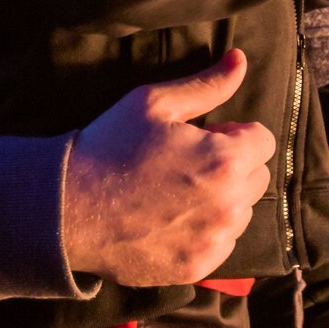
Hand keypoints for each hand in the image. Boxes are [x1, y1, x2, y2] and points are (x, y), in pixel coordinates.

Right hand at [63, 49, 274, 287]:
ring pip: (241, 212)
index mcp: (226, 161)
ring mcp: (214, 242)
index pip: (263, 141)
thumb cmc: (109, 148)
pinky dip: (206, 231)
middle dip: (232, 166)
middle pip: (257, 176)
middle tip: (186, 164)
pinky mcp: (196, 267)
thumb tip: (240, 60)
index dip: (232, 135)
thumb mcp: (155, 104)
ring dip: (222, 200)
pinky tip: (170, 219)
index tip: (200, 138)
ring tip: (176, 192)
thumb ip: (207, 85)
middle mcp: (229, 206)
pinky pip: (222, 244)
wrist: (65, 209)